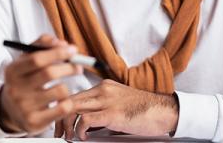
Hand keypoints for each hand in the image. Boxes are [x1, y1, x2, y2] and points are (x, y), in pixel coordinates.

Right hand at [0, 34, 82, 133]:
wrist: (9, 110)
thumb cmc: (24, 79)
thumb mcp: (26, 59)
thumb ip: (42, 44)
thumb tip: (62, 44)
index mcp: (13, 71)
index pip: (37, 59)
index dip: (58, 52)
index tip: (73, 49)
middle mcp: (15, 89)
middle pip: (50, 73)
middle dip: (69, 68)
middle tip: (78, 67)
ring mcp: (24, 107)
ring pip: (60, 90)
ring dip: (67, 87)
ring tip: (62, 88)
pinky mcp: (34, 122)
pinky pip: (63, 108)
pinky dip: (68, 102)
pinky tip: (61, 101)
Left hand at [56, 79, 178, 140]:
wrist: (164, 111)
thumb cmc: (145, 111)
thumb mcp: (119, 105)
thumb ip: (102, 110)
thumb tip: (86, 125)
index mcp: (104, 87)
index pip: (75, 95)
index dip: (63, 109)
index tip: (60, 123)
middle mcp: (103, 90)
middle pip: (70, 100)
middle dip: (59, 117)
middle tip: (59, 132)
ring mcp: (107, 100)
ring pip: (73, 108)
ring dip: (66, 125)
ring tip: (69, 136)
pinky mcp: (112, 113)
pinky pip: (85, 120)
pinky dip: (79, 130)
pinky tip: (83, 137)